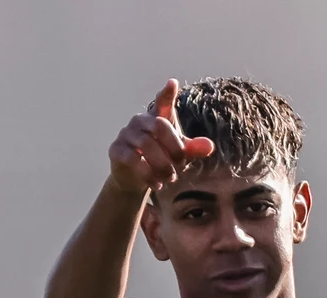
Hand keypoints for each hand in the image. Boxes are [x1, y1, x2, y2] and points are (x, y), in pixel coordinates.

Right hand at [108, 79, 215, 195]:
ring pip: (146, 144)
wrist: (136, 180)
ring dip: (162, 165)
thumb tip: (210, 147)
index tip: (173, 84)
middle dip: (174, 147)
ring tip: (170, 179)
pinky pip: (132, 159)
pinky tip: (157, 185)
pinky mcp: (116, 150)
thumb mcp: (180, 156)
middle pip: (159, 126)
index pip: (162, 102)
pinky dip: (147, 174)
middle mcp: (140, 121)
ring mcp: (126, 134)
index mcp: (157, 118)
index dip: (167, 94)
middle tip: (181, 165)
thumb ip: (193, 150)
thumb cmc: (161, 160)